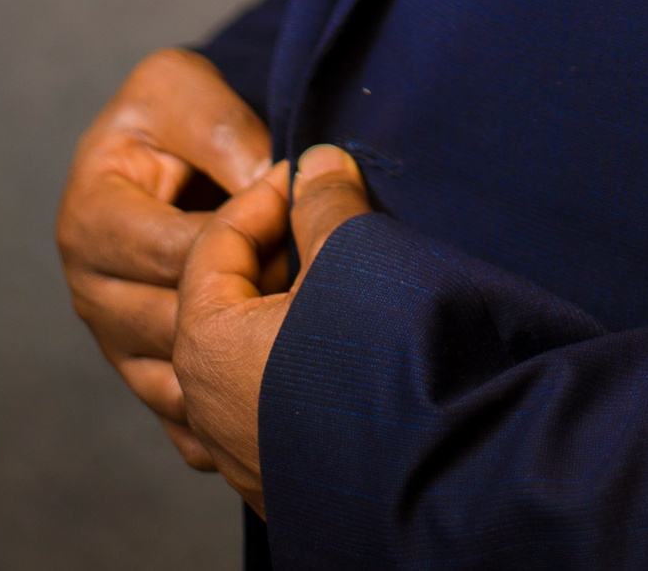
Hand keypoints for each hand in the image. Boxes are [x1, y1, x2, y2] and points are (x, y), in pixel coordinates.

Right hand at [56, 49, 274, 468]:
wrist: (166, 148)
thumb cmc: (173, 112)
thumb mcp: (185, 90)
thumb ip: (222, 132)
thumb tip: (272, 186)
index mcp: (89, 220)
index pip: (173, 252)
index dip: (243, 234)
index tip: (294, 209)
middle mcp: (90, 291)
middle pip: (176, 322)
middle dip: (248, 298)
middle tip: (309, 270)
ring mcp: (114, 342)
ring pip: (182, 379)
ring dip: (246, 357)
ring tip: (298, 316)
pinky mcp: (145, 375)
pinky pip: (185, 419)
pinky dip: (231, 413)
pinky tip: (277, 383)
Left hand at [173, 146, 372, 512]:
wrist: (442, 468)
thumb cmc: (385, 355)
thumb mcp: (353, 251)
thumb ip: (325, 202)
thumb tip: (314, 165)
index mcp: (206, 345)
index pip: (217, 244)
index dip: (266, 195)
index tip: (310, 175)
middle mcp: (206, 408)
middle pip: (224, 303)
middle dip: (273, 253)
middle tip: (323, 220)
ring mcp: (242, 455)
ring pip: (246, 358)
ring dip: (285, 311)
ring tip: (337, 281)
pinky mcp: (282, 482)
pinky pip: (271, 406)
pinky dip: (295, 364)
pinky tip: (342, 347)